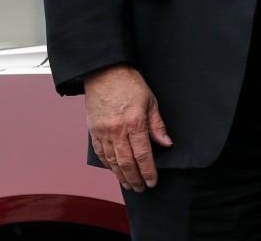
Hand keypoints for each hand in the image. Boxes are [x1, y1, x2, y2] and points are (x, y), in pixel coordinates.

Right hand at [83, 64, 171, 191]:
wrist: (105, 73)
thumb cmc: (130, 84)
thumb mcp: (151, 101)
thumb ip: (157, 124)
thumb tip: (166, 143)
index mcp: (134, 122)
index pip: (143, 154)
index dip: (148, 170)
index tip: (153, 181)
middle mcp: (117, 130)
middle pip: (126, 162)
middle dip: (135, 178)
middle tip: (141, 188)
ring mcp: (103, 131)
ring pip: (112, 161)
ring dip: (120, 175)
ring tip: (128, 184)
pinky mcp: (94, 131)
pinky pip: (101, 153)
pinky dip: (108, 165)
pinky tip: (114, 171)